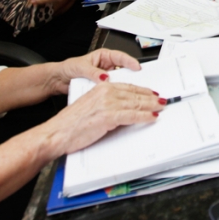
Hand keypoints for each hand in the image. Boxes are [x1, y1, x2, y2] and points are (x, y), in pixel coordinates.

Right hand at [39, 76, 161, 156]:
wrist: (57, 132)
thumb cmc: (71, 123)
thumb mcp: (91, 106)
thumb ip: (106, 103)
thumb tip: (122, 108)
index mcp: (100, 87)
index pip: (127, 87)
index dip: (142, 90)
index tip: (151, 93)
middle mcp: (105, 92)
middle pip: (134, 94)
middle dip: (150, 97)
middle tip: (161, 100)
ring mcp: (107, 103)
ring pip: (136, 103)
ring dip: (151, 106)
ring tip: (161, 107)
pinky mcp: (109, 116)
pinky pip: (132, 115)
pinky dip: (145, 116)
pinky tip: (152, 117)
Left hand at [42, 48, 141, 95]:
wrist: (58, 80)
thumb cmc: (68, 68)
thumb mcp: (81, 67)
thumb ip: (93, 72)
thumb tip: (104, 77)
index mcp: (104, 56)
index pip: (121, 57)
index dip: (130, 62)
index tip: (137, 67)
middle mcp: (107, 66)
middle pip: (123, 70)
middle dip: (130, 75)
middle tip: (137, 81)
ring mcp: (105, 77)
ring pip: (119, 81)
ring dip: (123, 85)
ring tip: (129, 90)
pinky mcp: (102, 88)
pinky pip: (111, 90)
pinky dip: (115, 93)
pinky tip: (118, 97)